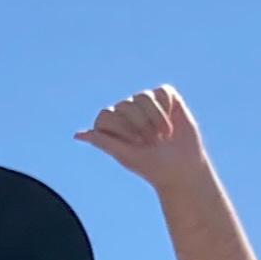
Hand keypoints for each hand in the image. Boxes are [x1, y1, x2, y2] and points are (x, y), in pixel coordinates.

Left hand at [75, 87, 209, 188]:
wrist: (182, 167)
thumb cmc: (151, 166)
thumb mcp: (126, 155)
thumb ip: (104, 142)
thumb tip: (77, 135)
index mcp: (112, 125)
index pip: (106, 115)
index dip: (122, 129)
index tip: (135, 145)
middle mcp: (127, 110)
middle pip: (125, 105)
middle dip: (140, 126)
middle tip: (152, 143)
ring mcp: (146, 102)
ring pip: (143, 96)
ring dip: (154, 118)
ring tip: (163, 135)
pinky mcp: (166, 97)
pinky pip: (162, 92)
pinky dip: (168, 107)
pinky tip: (173, 122)